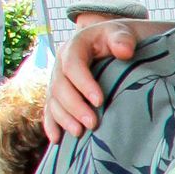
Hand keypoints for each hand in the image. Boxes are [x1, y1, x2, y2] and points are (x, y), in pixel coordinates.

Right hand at [43, 19, 136, 140]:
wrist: (115, 44)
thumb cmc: (120, 40)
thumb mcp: (123, 33)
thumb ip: (123, 39)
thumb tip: (124, 51)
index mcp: (75, 46)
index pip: (73, 65)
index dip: (83, 83)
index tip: (99, 101)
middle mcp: (61, 63)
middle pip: (60, 86)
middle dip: (74, 106)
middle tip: (92, 123)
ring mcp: (59, 80)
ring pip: (54, 101)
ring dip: (64, 118)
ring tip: (78, 133)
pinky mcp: (60, 94)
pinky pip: (50, 110)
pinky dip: (51, 125)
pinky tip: (57, 139)